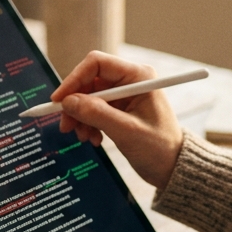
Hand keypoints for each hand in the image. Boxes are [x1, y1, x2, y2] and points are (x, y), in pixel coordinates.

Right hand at [52, 51, 183, 189]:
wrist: (172, 167)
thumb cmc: (159, 148)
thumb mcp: (126, 131)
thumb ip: (96, 114)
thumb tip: (67, 102)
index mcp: (138, 76)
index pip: (97, 64)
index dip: (74, 79)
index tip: (59, 100)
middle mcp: (130, 81)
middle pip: (89, 81)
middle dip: (75, 104)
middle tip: (66, 126)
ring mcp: (124, 95)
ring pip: (88, 97)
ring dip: (81, 117)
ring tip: (84, 137)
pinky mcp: (119, 109)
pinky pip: (94, 110)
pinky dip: (88, 124)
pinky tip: (94, 139)